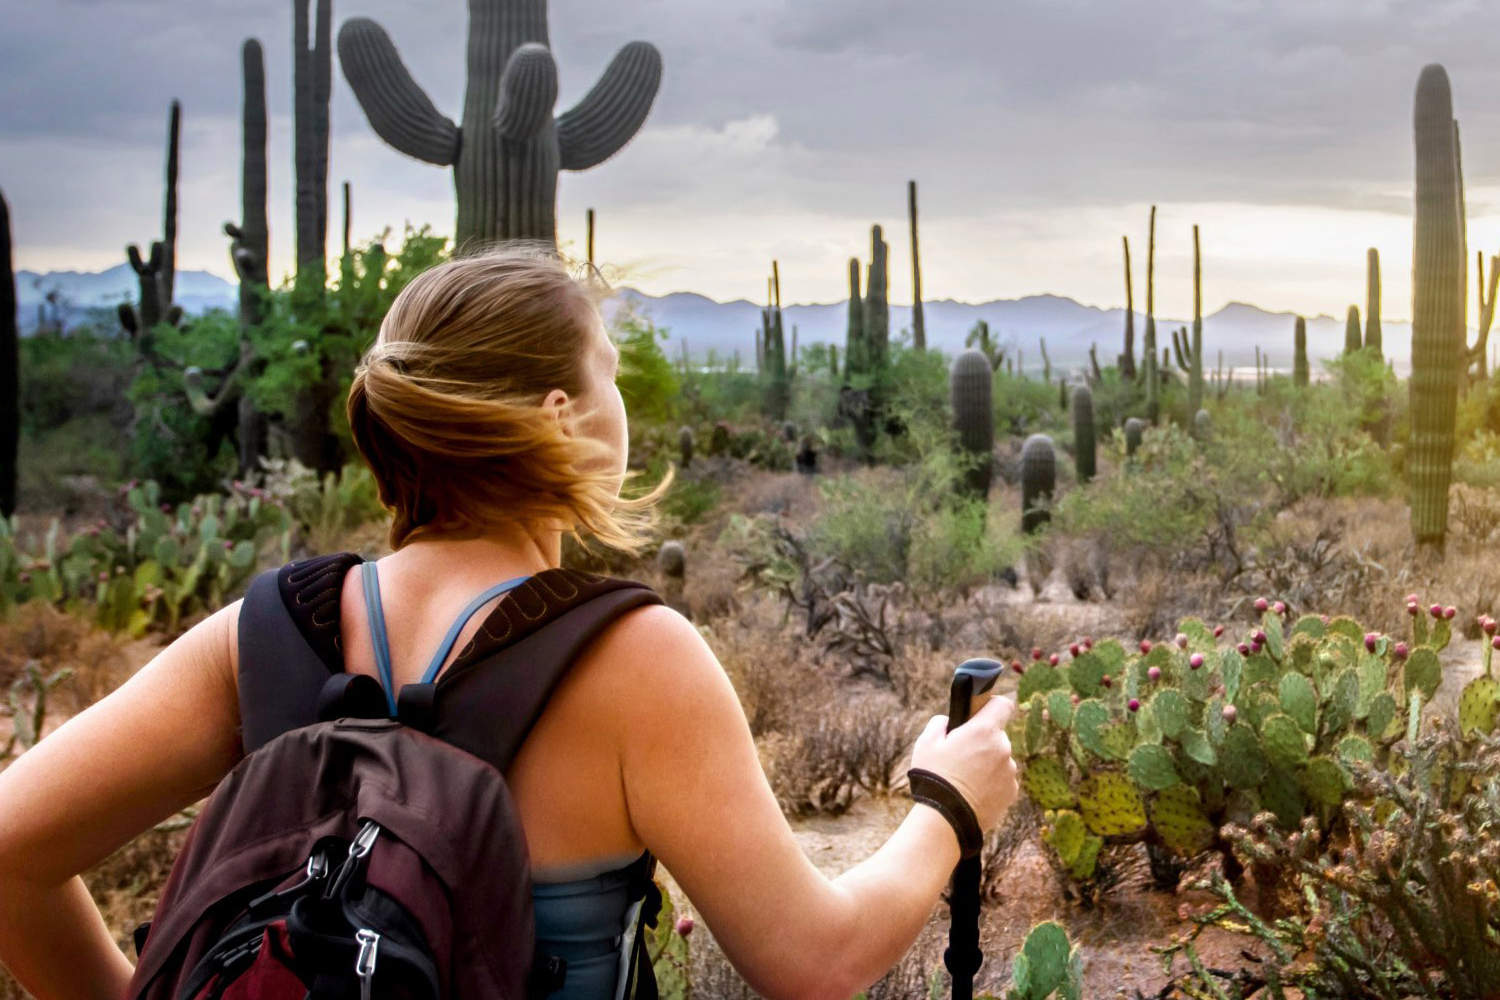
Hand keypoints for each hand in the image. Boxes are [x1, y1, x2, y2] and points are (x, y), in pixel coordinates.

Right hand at [909, 695, 1017, 831]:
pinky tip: (973, 792)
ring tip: (965, 779)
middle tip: (961, 755)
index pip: (1003, 705)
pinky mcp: (1011, 792)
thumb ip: (940, 723)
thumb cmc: (934, 777)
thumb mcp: (926, 742)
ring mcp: (1009, 771)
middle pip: (996, 735)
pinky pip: (1003, 779)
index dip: (993, 705)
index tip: (982, 712)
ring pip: (999, 758)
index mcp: (983, 731)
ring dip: (987, 763)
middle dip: (982, 741)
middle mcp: (1002, 748)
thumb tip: (949, 721)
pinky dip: (992, 782)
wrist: (945, 819)